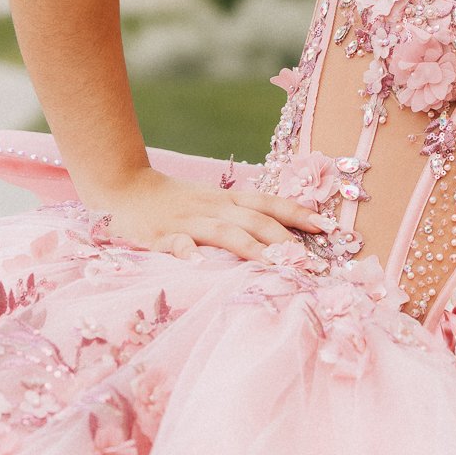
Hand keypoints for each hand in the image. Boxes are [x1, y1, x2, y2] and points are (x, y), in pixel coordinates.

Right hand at [96, 167, 333, 261]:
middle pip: (256, 219)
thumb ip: (243, 217)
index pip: (271, 203)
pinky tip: (201, 266)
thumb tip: (284, 235)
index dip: (300, 214)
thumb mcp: (214, 204)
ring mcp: (189, 221)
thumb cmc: (178, 202)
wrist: (126, 188)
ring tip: (273, 264)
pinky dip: (189, 254)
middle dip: (285, 239)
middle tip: (309, 260)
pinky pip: (177, 244)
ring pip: (225, 232)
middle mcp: (215, 208)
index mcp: (229, 200)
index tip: (329, 227)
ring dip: (251, 247)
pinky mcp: (161, 236)